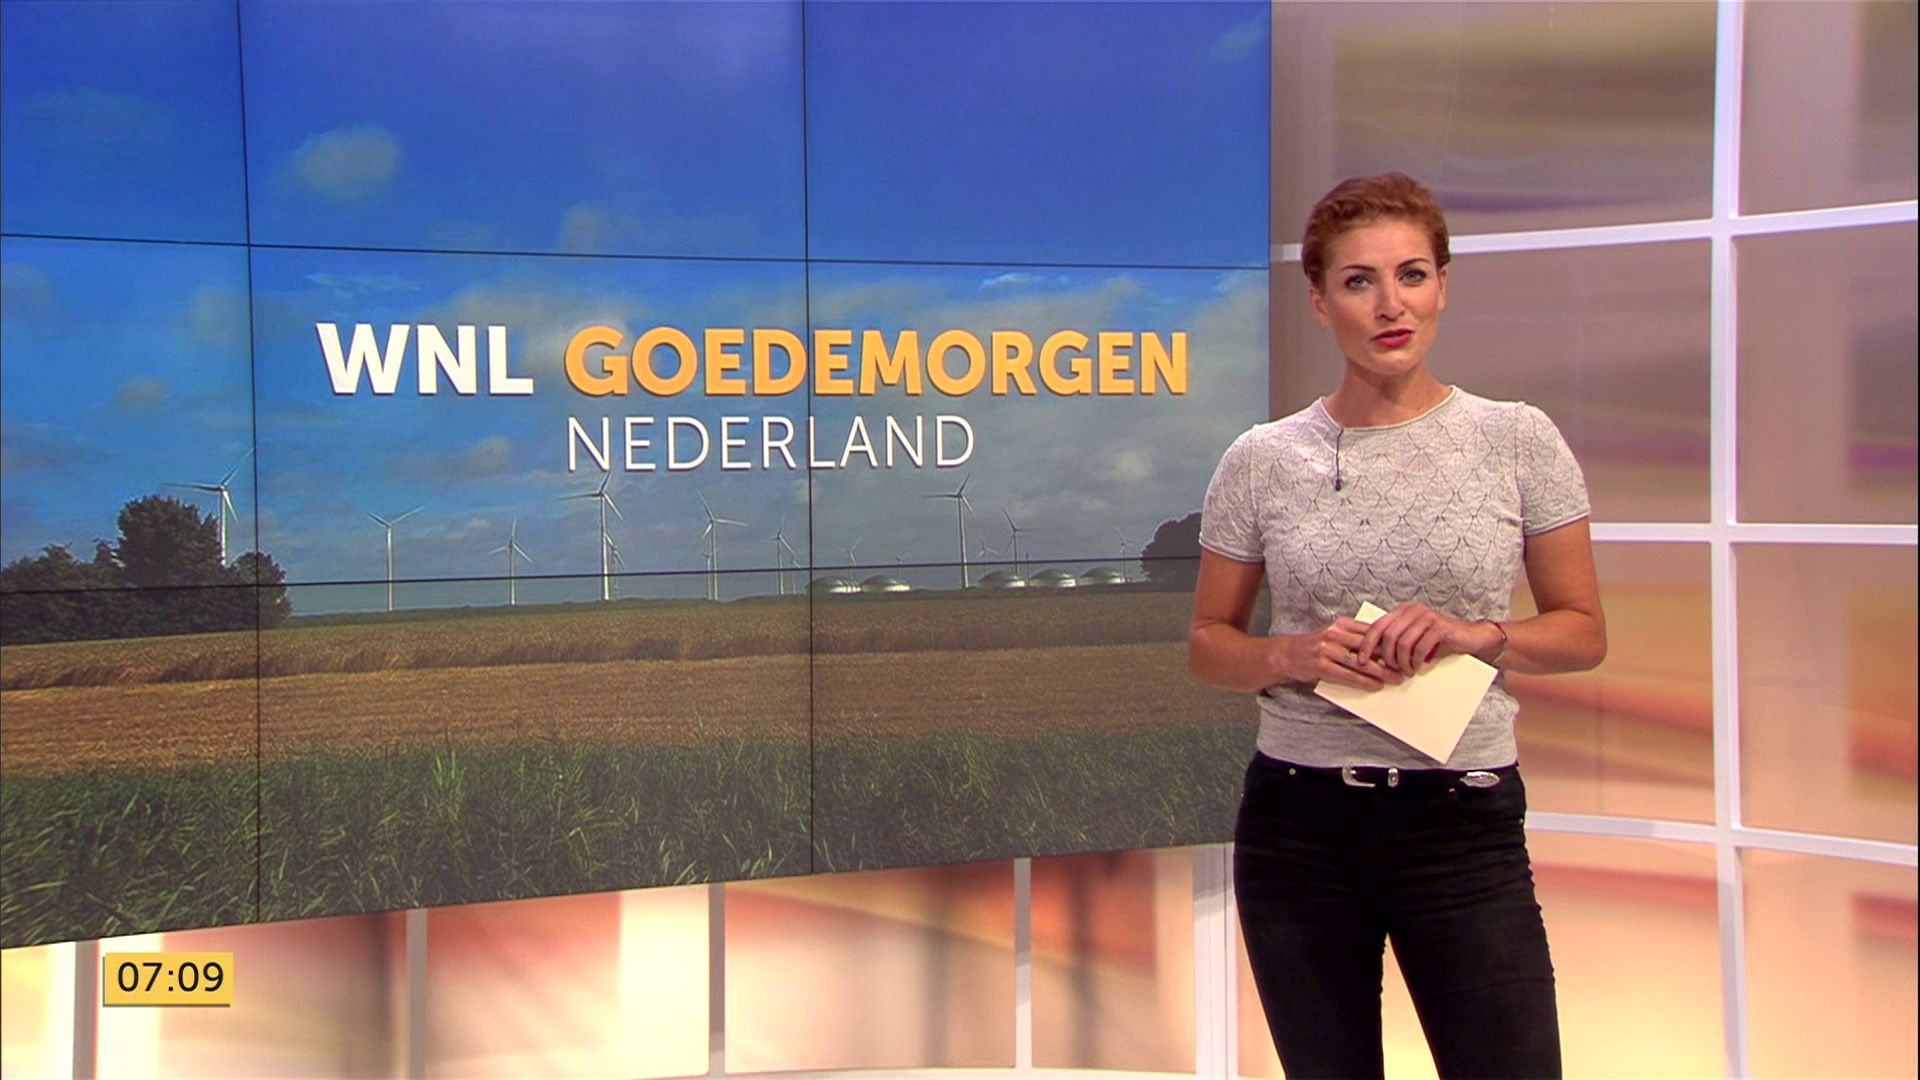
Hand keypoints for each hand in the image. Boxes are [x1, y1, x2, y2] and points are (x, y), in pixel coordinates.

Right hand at [1272, 617, 1405, 691]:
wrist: (1287, 654)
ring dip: (1381, 672)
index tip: (1406, 649)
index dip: (1391, 641)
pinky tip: (1375, 686)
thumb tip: (1384, 646)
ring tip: (1395, 679)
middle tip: (1407, 667)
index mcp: (1342, 623)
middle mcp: (1335, 633)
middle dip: (1390, 657)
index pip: (1372, 630)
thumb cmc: (1315, 646)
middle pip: (1369, 646)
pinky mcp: (1321, 665)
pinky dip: (1364, 681)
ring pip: (1361, 662)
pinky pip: (1348, 675)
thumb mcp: (1334, 634)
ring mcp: (1327, 649)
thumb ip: (1355, 637)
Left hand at [1356, 603, 1498, 674]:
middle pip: (1388, 636)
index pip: (1377, 626)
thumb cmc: (1440, 642)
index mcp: (1403, 611)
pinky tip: (1417, 668)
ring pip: (1403, 643)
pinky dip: (1415, 661)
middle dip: (1386, 657)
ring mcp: (1427, 617)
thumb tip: (1370, 659)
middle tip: (1391, 671)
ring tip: (1406, 672)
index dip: (1367, 644)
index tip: (1361, 661)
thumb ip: (1395, 643)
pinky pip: (1419, 647)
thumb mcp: (1413, 640)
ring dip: (1402, 662)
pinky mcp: (1440, 627)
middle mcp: (1413, 610)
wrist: (1472, 638)